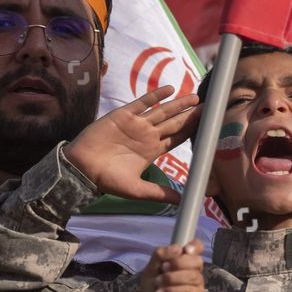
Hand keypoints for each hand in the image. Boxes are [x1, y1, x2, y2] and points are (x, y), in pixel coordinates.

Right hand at [64, 87, 198, 202]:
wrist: (82, 168)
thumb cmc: (107, 179)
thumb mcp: (137, 190)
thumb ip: (160, 193)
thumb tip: (183, 202)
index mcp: (152, 151)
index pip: (177, 139)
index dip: (192, 132)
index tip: (208, 127)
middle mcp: (147, 135)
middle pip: (174, 123)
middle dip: (191, 116)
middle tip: (209, 108)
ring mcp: (136, 124)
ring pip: (162, 111)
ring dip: (179, 104)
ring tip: (195, 98)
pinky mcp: (124, 115)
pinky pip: (142, 102)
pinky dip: (156, 95)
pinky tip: (170, 89)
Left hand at [136, 240, 205, 291]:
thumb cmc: (151, 291)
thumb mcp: (151, 270)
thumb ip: (160, 255)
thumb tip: (177, 248)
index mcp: (184, 262)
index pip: (196, 248)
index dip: (194, 246)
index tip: (185, 250)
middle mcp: (193, 273)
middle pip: (196, 261)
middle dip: (178, 263)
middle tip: (163, 269)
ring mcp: (196, 287)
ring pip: (192, 276)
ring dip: (172, 278)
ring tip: (158, 284)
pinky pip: (189, 291)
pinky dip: (173, 291)